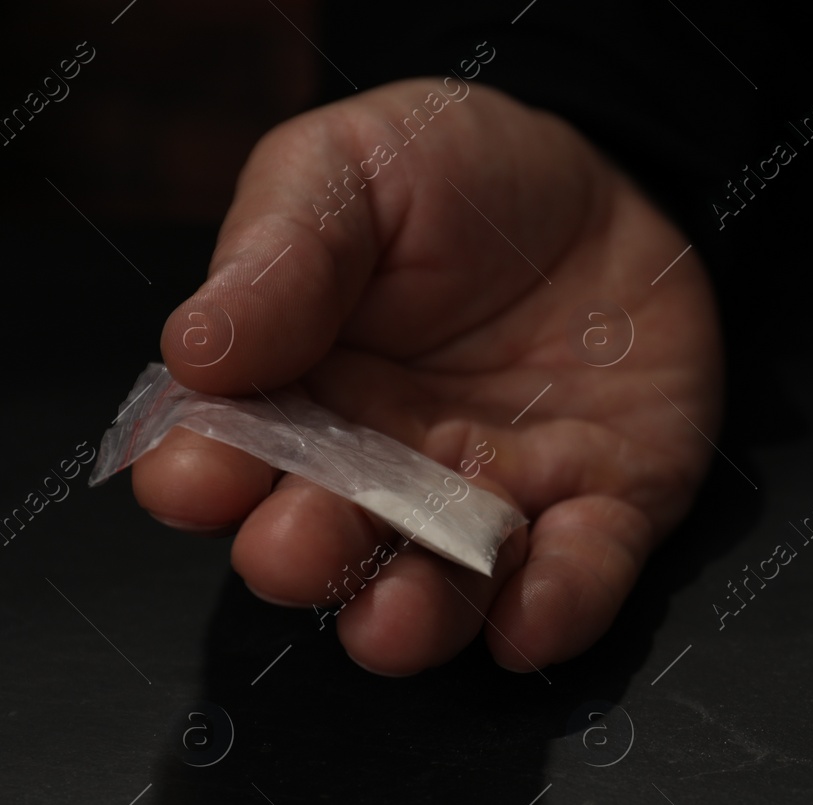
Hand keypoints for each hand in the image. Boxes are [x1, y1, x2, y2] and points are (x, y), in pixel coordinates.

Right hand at [133, 79, 721, 675]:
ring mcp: (494, 502)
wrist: (612, 186)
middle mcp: (389, 468)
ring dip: (416, 617)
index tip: (196, 480)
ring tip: (394, 622)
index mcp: (301, 389)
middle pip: (330, 541)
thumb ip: (283, 252)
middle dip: (306, 558)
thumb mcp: (356, 168)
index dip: (205, 475)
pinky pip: (578, 579)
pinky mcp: (600, 512)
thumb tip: (195, 349)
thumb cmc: (462, 176)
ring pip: (443, 589)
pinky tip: (530, 618)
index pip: (231, 450)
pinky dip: (555, 608)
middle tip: (292, 551)